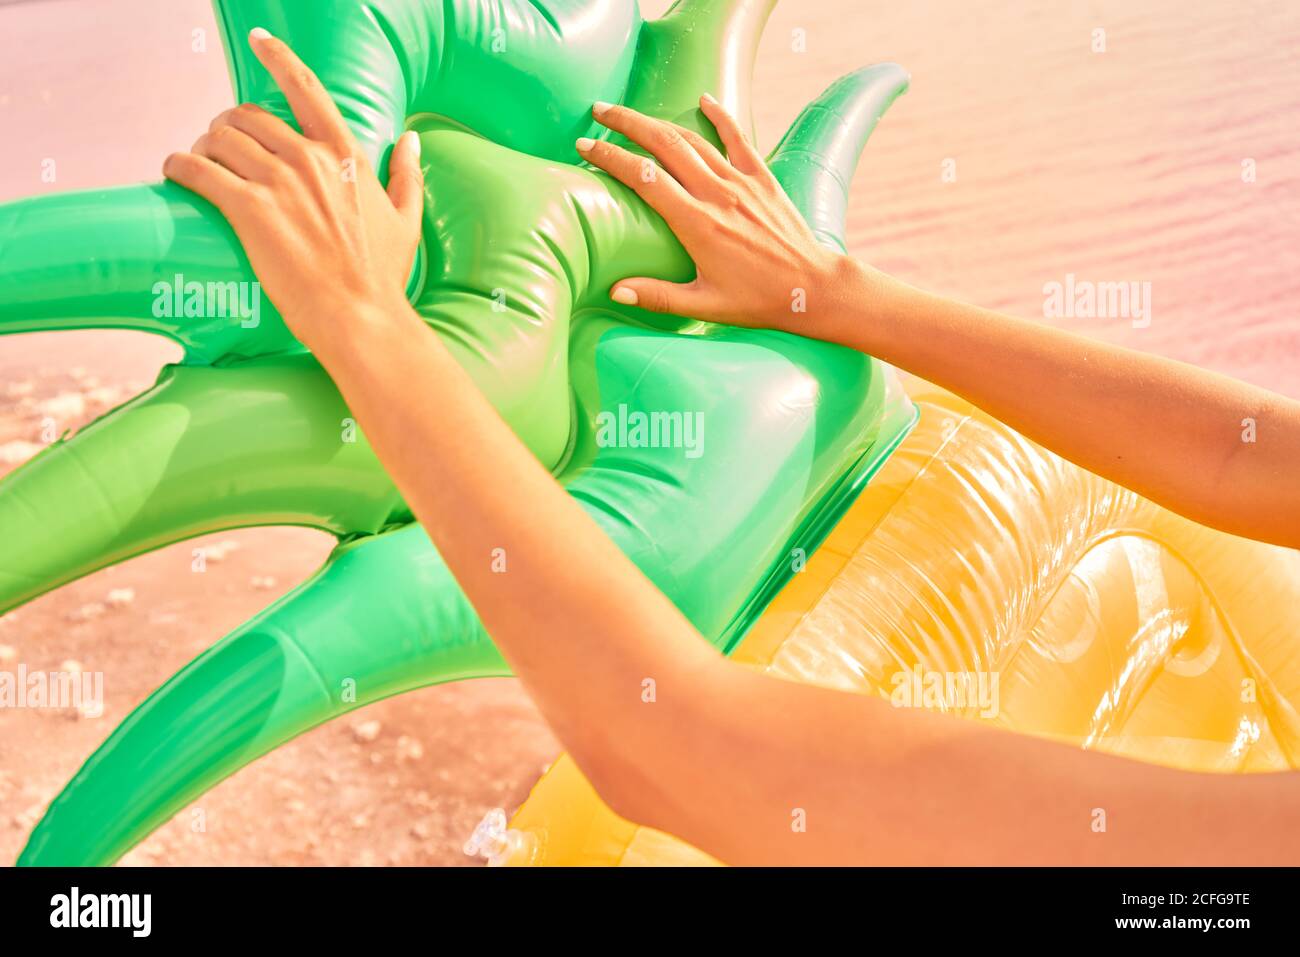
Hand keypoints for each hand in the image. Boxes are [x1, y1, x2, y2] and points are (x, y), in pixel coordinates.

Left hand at [162, 28, 423, 358]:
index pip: (305, 88)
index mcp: (343, 155)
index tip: (261, 42)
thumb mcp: (406, 219)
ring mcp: (277, 182)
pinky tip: (174, 173)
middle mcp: (307, 158)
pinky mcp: (248, 210)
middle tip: (222, 149)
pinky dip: (180, 167)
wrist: (362, 317)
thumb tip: (412, 140)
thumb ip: (407, 174)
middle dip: (227, 126)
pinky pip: (197, 170)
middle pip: (247, 115)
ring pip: (218, 138)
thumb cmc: (384, 276)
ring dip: (202, 146)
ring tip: (200, 166)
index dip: (278, 57)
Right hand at [577, 96, 856, 331]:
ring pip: (693, 139)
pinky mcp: (763, 179)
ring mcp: (742, 183)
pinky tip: (704, 100)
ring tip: (631, 114)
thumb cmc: (759, 300)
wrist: (813, 288)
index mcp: (697, 223)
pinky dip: (720, 117)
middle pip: (664, 145)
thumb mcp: (705, 305)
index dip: (611, 158)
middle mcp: (717, 195)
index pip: (644, 177)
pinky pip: (738, 138)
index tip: (585, 147)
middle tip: (599, 113)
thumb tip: (615, 290)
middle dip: (627, 124)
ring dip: (659, 121)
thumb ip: (658, 296)